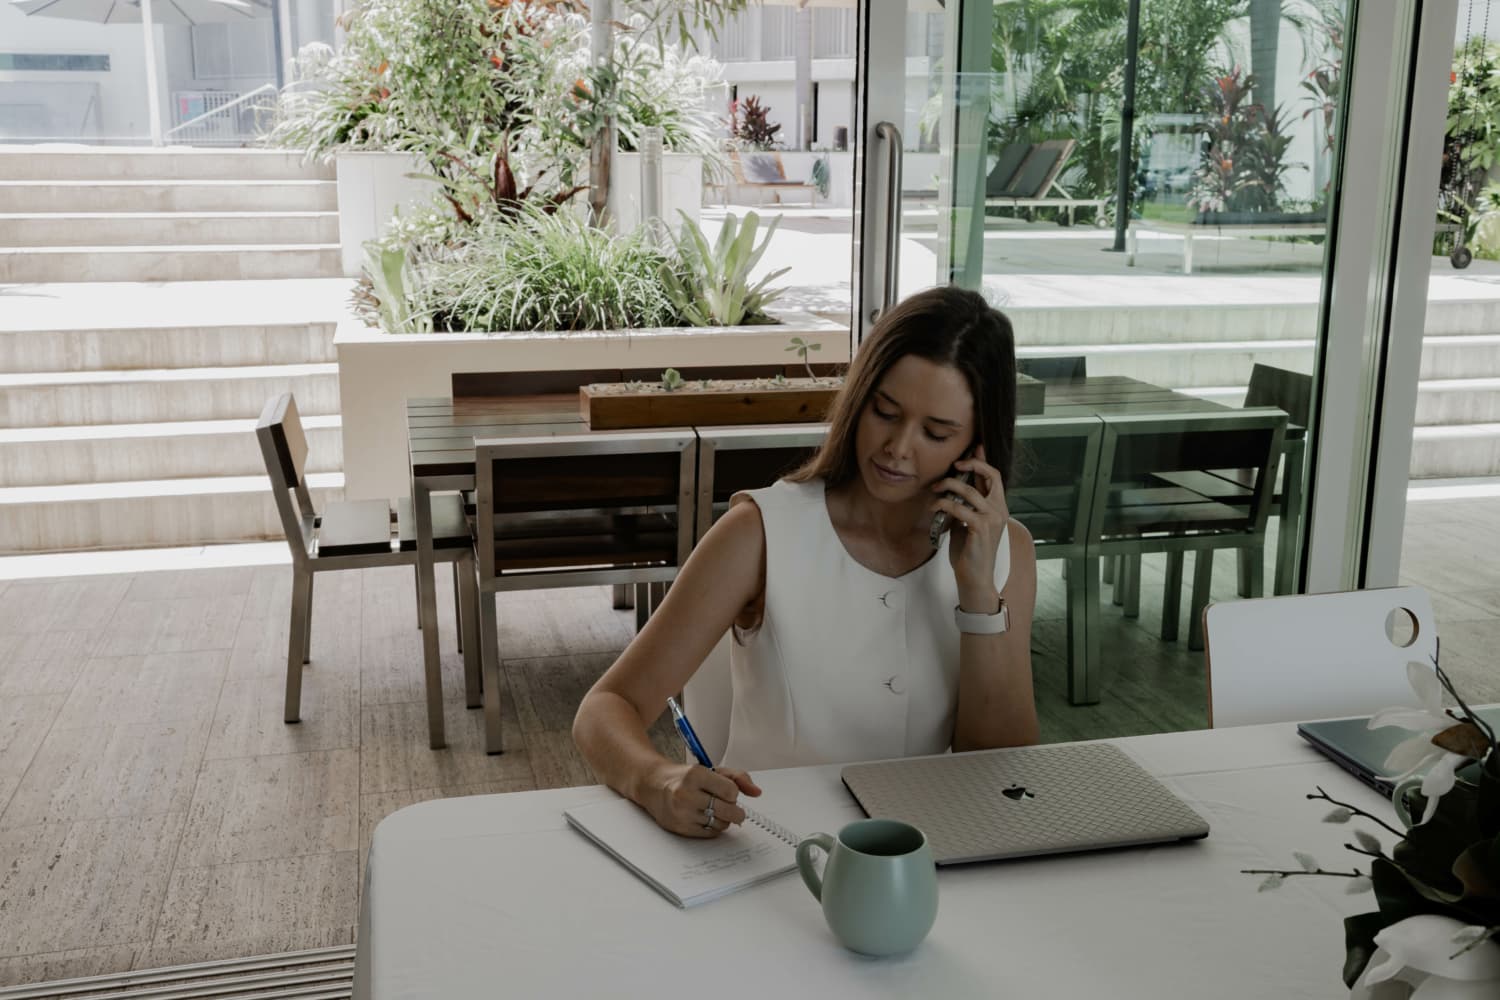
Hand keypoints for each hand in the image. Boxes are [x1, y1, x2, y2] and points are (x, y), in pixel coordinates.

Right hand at [644, 762, 761, 837]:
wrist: (654, 785)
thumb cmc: (685, 778)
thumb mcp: (711, 770)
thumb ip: (738, 778)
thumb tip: (757, 792)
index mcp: (695, 775)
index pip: (731, 791)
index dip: (734, 793)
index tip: (728, 792)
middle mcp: (686, 794)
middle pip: (728, 810)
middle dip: (735, 810)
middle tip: (733, 808)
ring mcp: (682, 813)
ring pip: (721, 824)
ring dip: (724, 819)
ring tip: (715, 810)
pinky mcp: (680, 828)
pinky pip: (709, 833)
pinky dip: (714, 827)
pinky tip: (707, 817)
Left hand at [931, 443, 1010, 610]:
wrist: (975, 577)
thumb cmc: (970, 552)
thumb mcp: (967, 524)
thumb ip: (965, 507)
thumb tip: (951, 491)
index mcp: (999, 508)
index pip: (995, 477)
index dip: (983, 460)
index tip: (972, 449)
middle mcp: (999, 510)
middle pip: (991, 475)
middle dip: (972, 463)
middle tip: (954, 464)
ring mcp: (992, 518)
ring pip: (970, 490)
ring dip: (948, 486)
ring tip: (935, 489)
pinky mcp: (981, 528)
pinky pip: (958, 508)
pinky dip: (942, 504)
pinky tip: (934, 507)